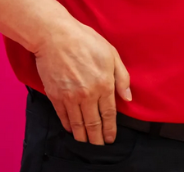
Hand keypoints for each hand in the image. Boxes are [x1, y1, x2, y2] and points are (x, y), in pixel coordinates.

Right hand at [34, 19, 131, 144]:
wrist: (56, 37)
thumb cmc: (86, 41)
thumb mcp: (111, 54)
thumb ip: (122, 77)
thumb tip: (128, 97)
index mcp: (104, 84)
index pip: (109, 114)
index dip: (110, 129)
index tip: (111, 139)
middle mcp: (87, 95)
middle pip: (93, 124)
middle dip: (97, 139)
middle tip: (99, 146)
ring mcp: (70, 97)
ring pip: (77, 124)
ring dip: (83, 136)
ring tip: (86, 143)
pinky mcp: (55, 96)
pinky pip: (63, 117)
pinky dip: (68, 126)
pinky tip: (72, 129)